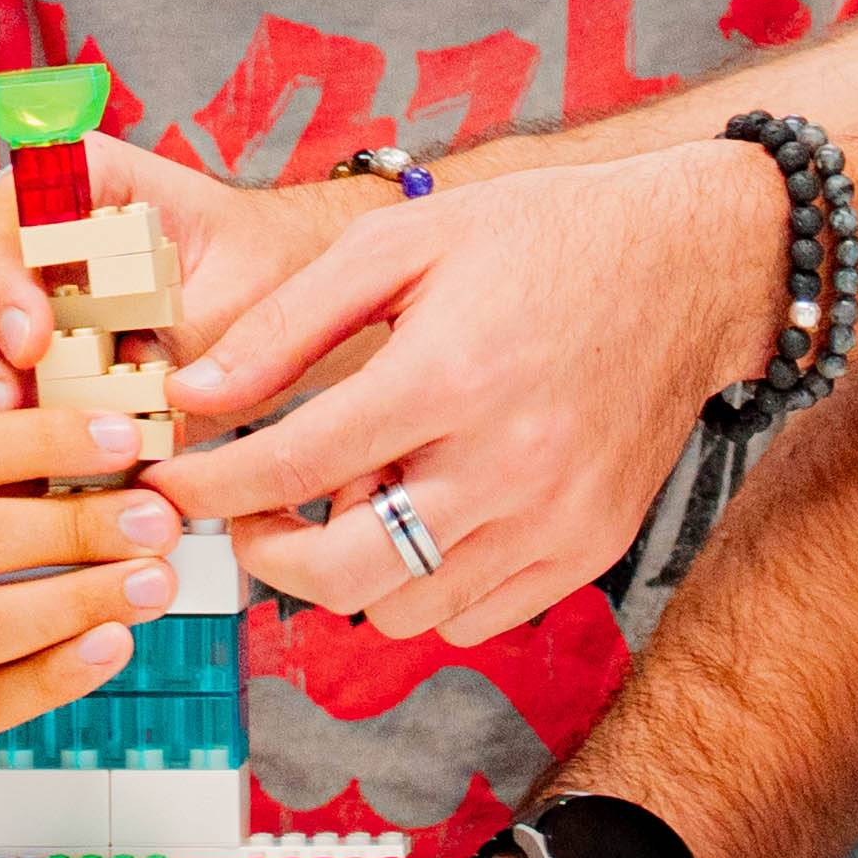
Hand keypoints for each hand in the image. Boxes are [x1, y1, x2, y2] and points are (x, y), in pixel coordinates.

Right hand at [0, 138, 377, 414]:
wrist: (266, 291)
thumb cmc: (257, 273)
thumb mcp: (250, 294)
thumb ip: (201, 337)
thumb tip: (160, 402)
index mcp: (80, 177)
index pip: (6, 208)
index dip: (4, 274)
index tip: (33, 343)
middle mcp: (16, 224)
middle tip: (2, 407)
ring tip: (5, 449)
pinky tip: (8, 468)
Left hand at [141, 142, 782, 640]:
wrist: (691, 264)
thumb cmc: (541, 238)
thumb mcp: (401, 246)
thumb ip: (288, 325)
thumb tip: (196, 397)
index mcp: (448, 376)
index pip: (292, 466)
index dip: (208, 487)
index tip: (165, 488)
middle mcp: (505, 465)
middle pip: (339, 574)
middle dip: (264, 555)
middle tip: (245, 514)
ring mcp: (553, 520)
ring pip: (400, 613)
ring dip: (346, 574)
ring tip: (349, 498)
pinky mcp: (587, 550)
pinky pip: (471, 620)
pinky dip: (422, 589)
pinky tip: (419, 518)